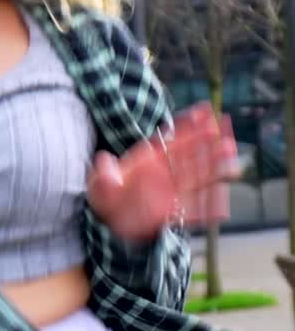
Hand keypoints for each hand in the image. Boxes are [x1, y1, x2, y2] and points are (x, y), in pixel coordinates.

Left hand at [87, 103, 239, 242]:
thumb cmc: (105, 197)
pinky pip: (194, 208)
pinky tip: (224, 207)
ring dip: (214, 164)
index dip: (187, 125)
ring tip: (231, 151)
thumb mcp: (99, 185)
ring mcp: (170, 191)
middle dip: (206, 140)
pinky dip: (209, 207)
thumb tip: (103, 161)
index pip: (170, 141)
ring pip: (196, 176)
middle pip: (189, 154)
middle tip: (226, 126)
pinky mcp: (172, 211)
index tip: (204, 110)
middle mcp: (163, 173)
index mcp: (147, 161)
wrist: (108, 220)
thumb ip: (104, 174)